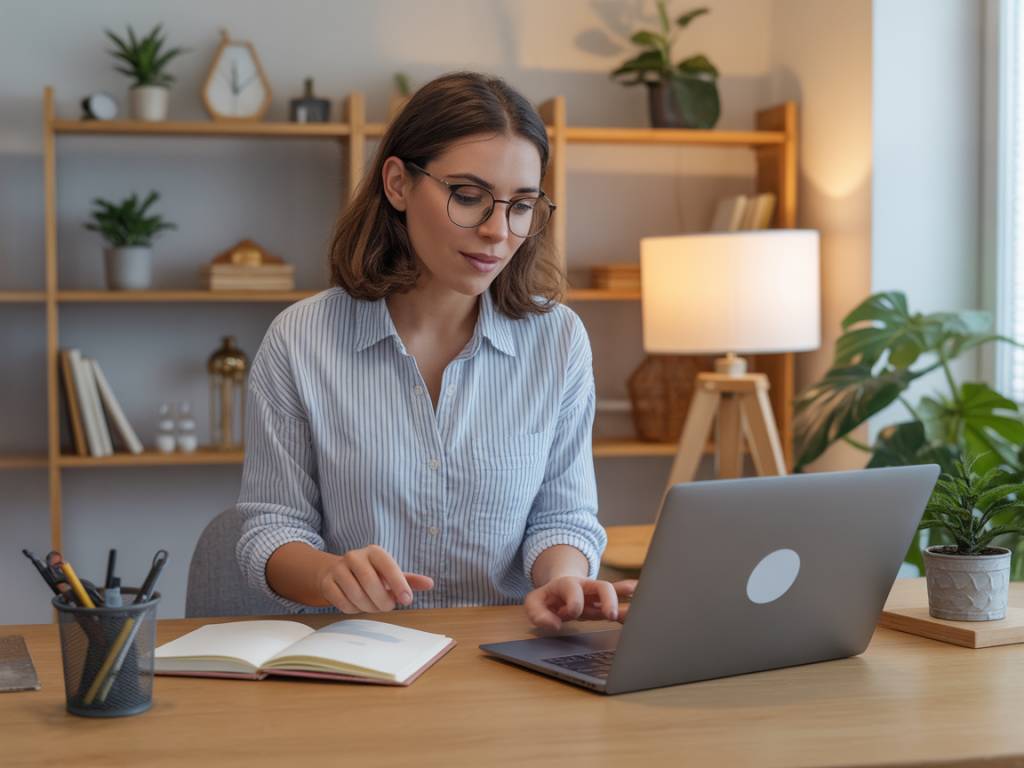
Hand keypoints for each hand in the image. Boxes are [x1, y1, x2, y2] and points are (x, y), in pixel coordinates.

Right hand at [316, 545, 433, 613]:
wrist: (336, 571)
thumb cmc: (371, 574)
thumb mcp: (390, 574)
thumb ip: (409, 580)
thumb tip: (430, 584)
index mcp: (374, 552)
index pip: (388, 566)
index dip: (399, 584)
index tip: (407, 600)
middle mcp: (354, 556)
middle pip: (370, 582)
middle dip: (382, 600)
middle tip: (388, 607)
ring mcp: (338, 569)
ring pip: (355, 594)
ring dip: (368, 607)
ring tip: (373, 605)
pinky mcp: (327, 583)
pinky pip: (342, 602)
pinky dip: (353, 609)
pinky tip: (357, 605)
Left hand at [524, 576, 637, 629]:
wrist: (557, 590)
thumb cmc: (548, 599)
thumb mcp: (534, 603)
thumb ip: (538, 614)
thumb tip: (554, 625)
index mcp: (567, 584)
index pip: (574, 592)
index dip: (572, 606)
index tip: (565, 617)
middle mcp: (586, 586)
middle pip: (602, 586)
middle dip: (607, 600)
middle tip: (610, 615)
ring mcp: (597, 593)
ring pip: (615, 592)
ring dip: (626, 599)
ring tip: (639, 607)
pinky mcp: (604, 601)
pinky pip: (620, 596)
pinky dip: (632, 597)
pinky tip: (644, 597)